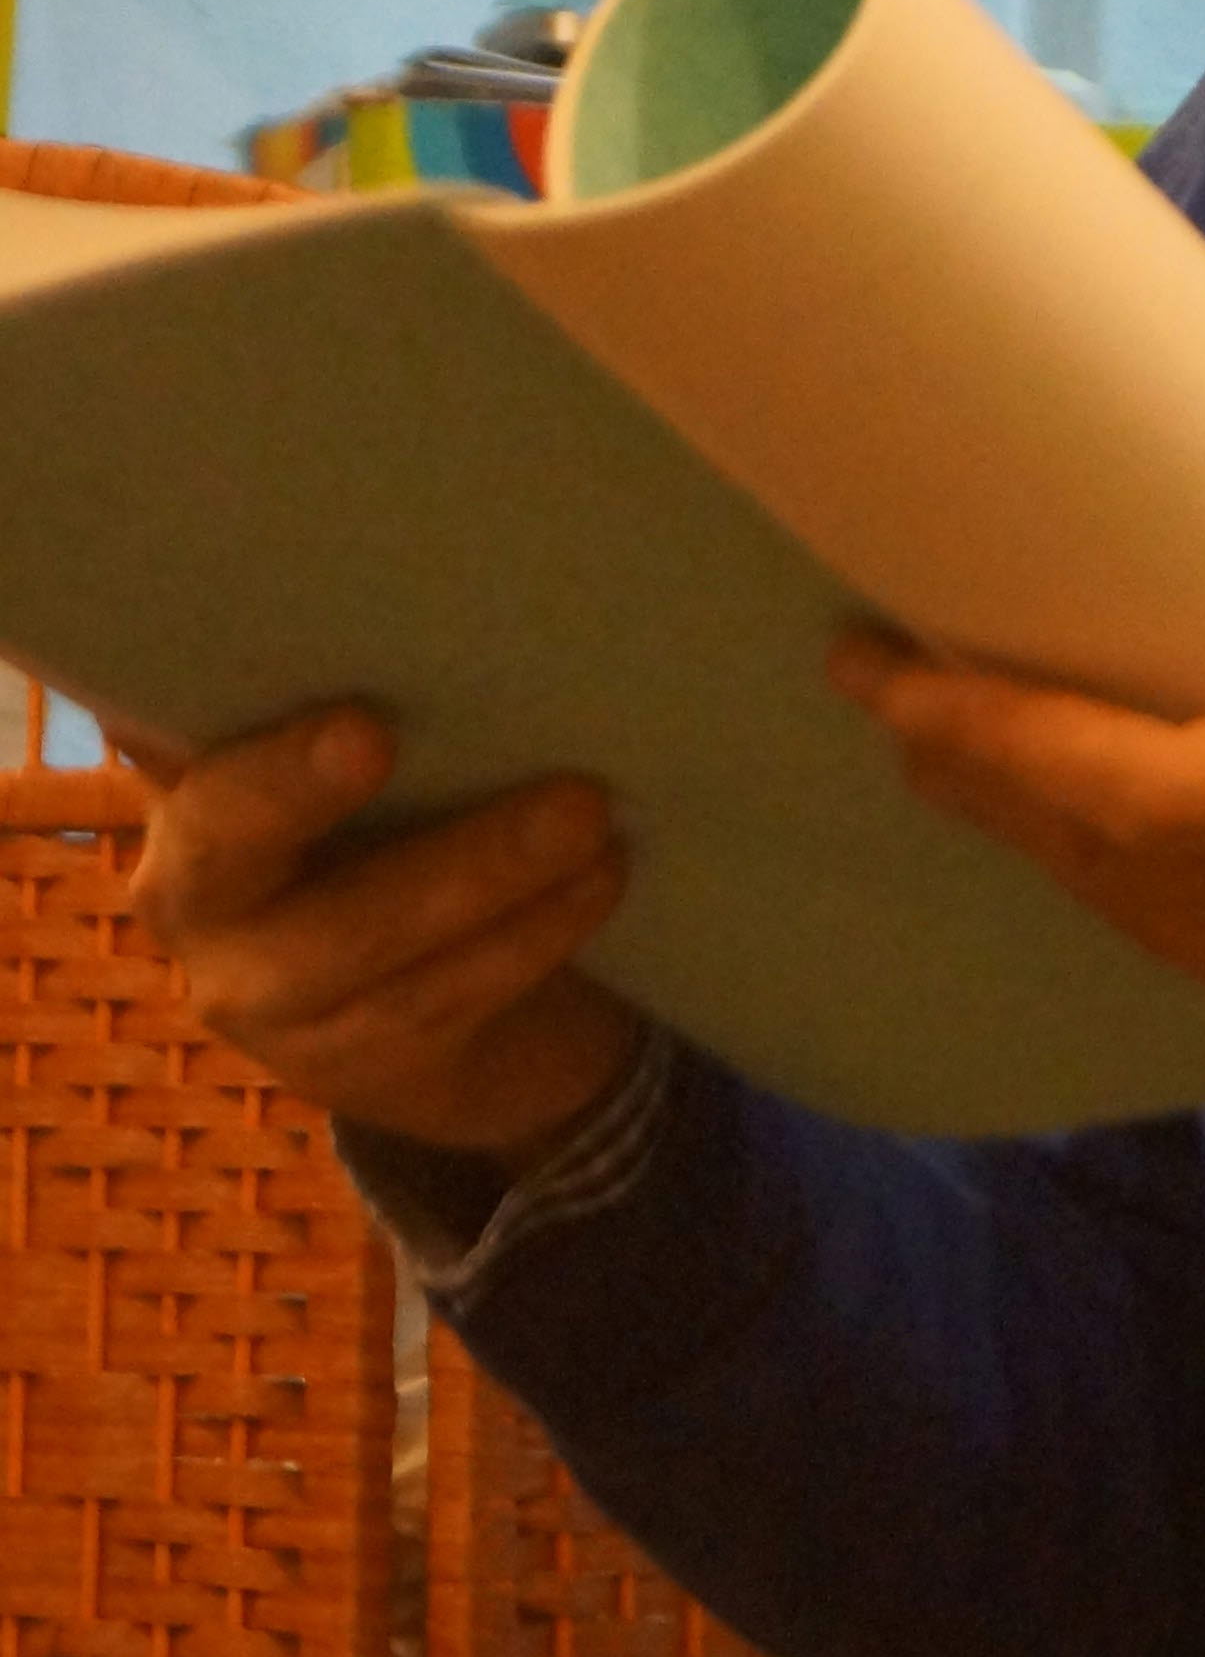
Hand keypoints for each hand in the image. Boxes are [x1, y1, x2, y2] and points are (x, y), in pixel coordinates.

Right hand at [121, 704, 643, 1157]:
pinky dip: (531, 935)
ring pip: (358, 940)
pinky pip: (438, 999)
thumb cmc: (387, 826)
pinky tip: (599, 878)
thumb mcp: (348, 764)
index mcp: (179, 786)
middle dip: (292, 789)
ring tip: (585, 813)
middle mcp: (184, 893)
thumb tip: (422, 590)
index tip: (263, 672)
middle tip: (374, 733)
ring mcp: (254, 995)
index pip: (153, 734)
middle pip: (223, 842)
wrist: (409, 1004)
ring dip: (481, 872)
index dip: (190, 702)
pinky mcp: (342, 1066)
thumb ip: (354, 692)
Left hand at [834, 383, 1204, 1188]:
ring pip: (1145, 925)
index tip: (883, 661)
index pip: (1113, 779)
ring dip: (1054, 841)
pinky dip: (1153, 898)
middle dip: (978, 775)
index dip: (975, 730)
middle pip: (1092, 857)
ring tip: (991, 757)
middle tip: (901, 686)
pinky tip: (1148, 846)